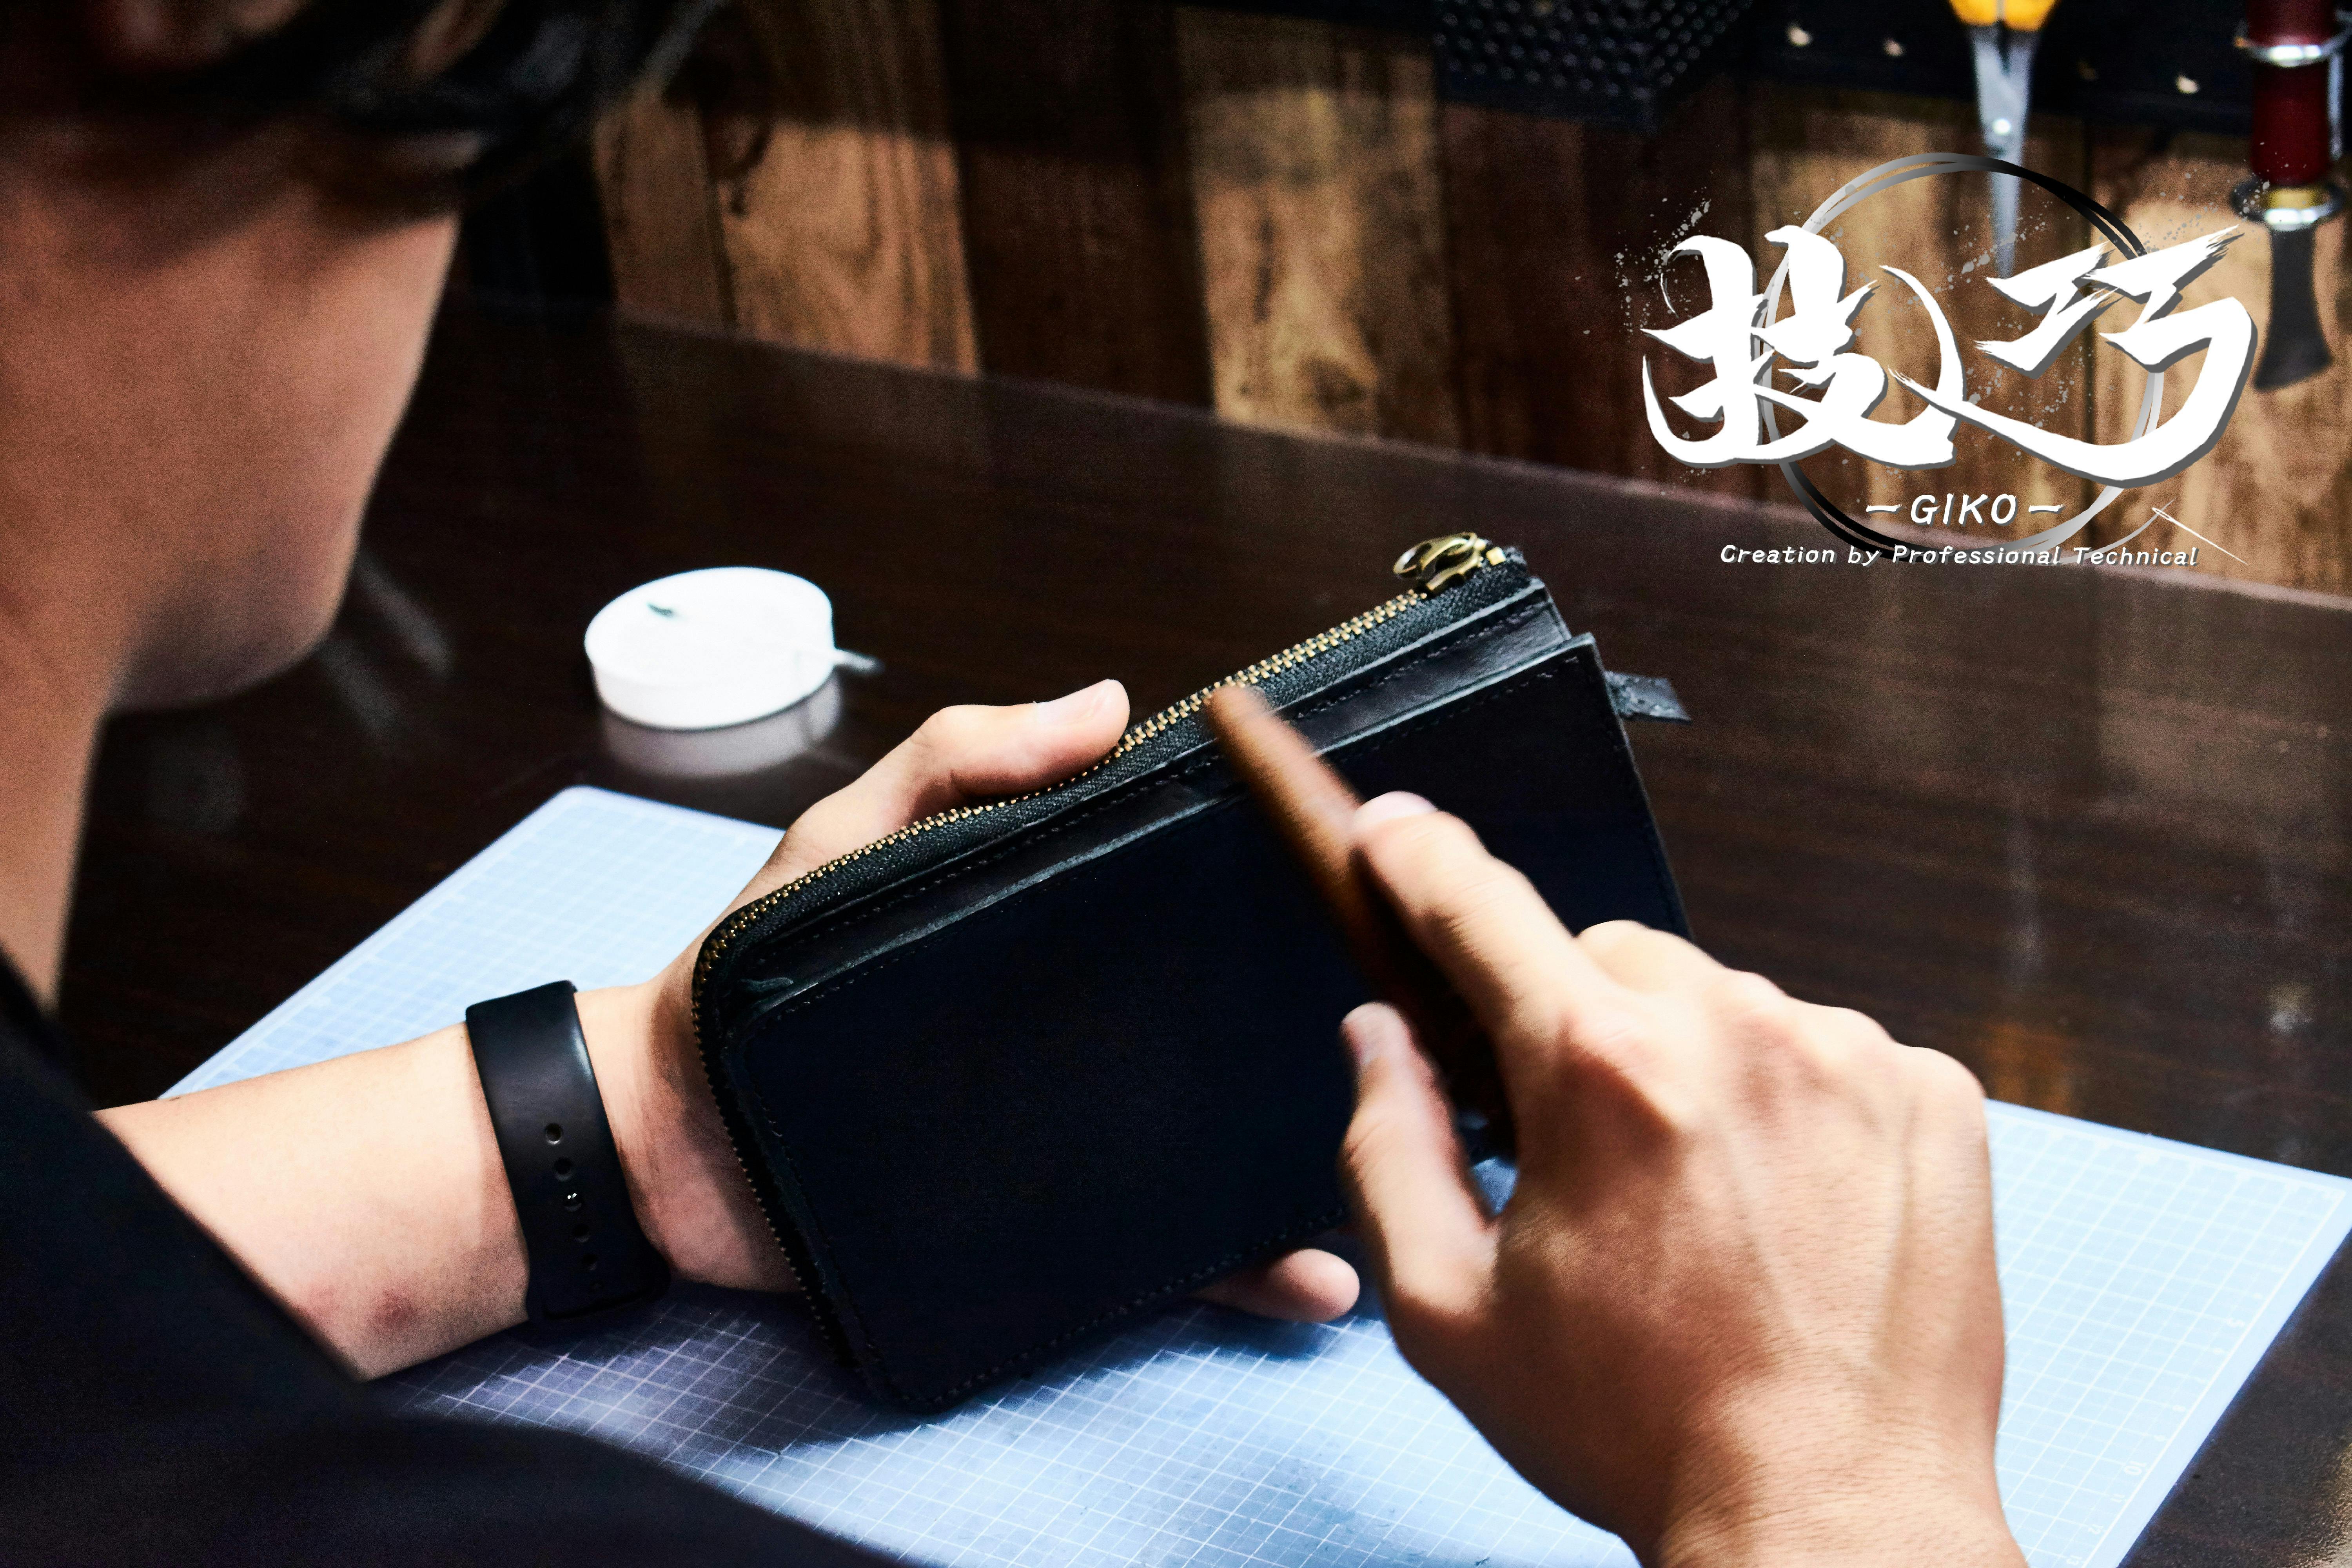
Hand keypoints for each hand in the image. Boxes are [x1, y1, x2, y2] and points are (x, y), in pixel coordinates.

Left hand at [589, 681, 1358, 1321]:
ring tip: (1395, 1166)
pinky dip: (1239, 1277)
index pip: (1183, 918)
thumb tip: (1113, 703)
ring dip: (1308, 1166)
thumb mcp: (851, 836)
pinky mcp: (1050, 1237)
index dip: (1267, 910)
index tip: (1364, 896)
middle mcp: (1086, 1040)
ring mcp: (1075, 1140)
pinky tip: (1317, 1284)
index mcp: (1056, 943)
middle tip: (1417, 1038)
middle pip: (1218, 1039)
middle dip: (1317, 1043)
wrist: (666, 1136)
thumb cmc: (754, 966)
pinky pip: (1159, 1265)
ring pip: (1215, 1156)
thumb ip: (959, 759)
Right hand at [1338, 795, 2020, 1567]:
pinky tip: (1786, 1209)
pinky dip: (1792, 1105)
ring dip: (1692, 1070)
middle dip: (1575, 1027)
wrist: (1832, 1521)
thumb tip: (1377, 1040)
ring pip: (1725, 1005)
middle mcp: (1733, 1031)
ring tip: (1703, 1207)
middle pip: (1611, 962)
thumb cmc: (1638, 1429)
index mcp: (1599, 1070)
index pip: (1480, 909)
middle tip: (1585, 1151)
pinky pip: (1828, 1052)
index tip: (1393, 832)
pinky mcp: (1934, 1097)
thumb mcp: (1450, 1313)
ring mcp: (1849, 1057)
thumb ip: (1389, 1149)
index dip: (1419, 860)